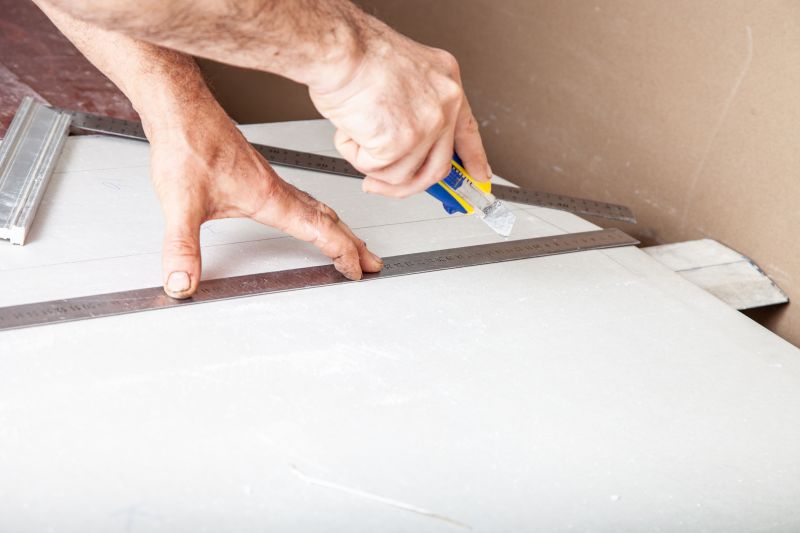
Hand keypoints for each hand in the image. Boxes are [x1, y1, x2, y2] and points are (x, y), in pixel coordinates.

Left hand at [144, 106, 382, 298]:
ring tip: (350, 243)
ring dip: (338, 227)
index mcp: (269, 198)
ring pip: (317, 207)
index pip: (319, 230)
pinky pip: (301, 198)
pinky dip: (317, 213)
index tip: (356, 270)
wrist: (180, 109)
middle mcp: (276, 188)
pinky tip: (306, 217)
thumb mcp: (179, 204)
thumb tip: (182, 284)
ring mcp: (269, 180)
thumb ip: (181, 248)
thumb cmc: (186, 145)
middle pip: (328, 219)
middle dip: (353, 243)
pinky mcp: (258, 174)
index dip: (342, 252)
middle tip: (371, 262)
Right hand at [309, 21, 490, 197]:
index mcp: (447, 82)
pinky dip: (355, 154)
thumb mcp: (405, 72)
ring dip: (371, 162)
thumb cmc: (359, 53)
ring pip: (401, 174)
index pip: (467, 132)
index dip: (473, 159)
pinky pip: (375, 168)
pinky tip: (351, 129)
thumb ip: (414, 108)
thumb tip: (404, 145)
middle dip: (406, 184)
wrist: (340, 49)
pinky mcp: (400, 143)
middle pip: (437, 167)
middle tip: (382, 184)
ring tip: (356, 131)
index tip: (479, 176)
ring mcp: (425, 127)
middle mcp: (444, 105)